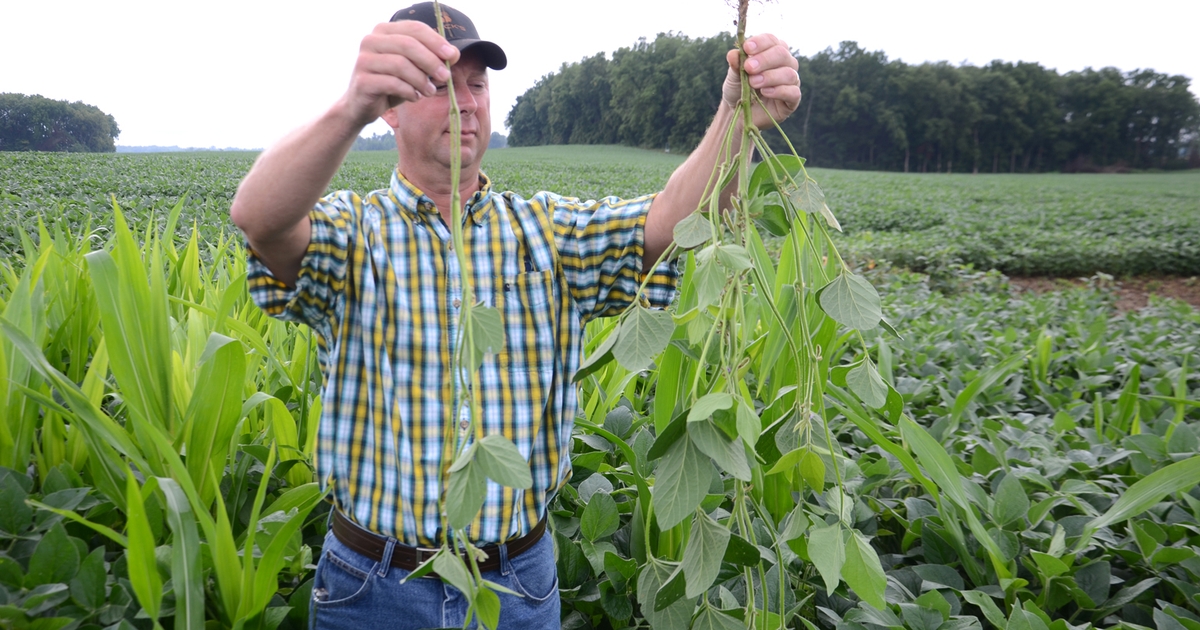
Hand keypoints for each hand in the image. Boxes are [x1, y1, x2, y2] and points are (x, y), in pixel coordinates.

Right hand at [338, 20, 460, 127]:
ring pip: (401, 65)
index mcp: (384, 31)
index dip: (436, 41)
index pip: (414, 28)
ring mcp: (363, 60)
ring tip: (430, 91)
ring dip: (421, 80)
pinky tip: (415, 97)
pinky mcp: (362, 81)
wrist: (362, 105)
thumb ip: (431, 58)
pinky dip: (409, 91)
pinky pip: (392, 83)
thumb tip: (454, 53)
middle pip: (408, 44)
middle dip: (431, 61)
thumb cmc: (391, 83)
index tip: (452, 56)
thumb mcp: (413, 68)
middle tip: (445, 76)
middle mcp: (370, 40)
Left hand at [722, 34, 801, 128]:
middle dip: (764, 60)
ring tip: (753, 83)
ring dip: (769, 77)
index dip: (760, 42)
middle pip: (782, 54)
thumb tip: (733, 54)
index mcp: (772, 51)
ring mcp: (791, 81)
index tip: (746, 48)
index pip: (771, 40)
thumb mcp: (734, 75)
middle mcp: (785, 63)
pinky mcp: (793, 99)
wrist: (739, 113)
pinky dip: (779, 91)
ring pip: (788, 73)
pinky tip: (765, 92)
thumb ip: (736, 64)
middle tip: (748, 68)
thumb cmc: (739, 89)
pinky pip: (793, 92)